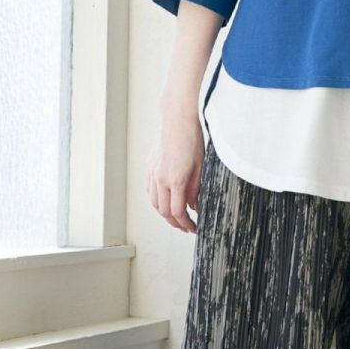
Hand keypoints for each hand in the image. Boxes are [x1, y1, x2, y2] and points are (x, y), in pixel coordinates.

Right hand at [147, 109, 204, 232]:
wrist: (176, 120)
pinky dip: (158, 201)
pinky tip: (166, 202)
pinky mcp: (149, 168)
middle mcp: (160, 179)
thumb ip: (196, 190)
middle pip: (164, 212)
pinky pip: (150, 191)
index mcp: (175, 180)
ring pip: (155, 203)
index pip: (178, 212)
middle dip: (175, 223)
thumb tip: (195, 207)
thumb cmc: (192, 140)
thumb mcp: (201, 168)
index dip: (186, 224)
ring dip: (165, 214)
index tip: (194, 229)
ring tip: (177, 218)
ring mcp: (152, 173)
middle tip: (186, 228)